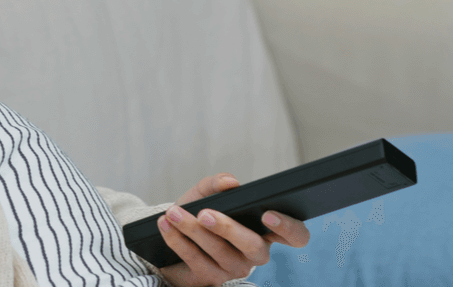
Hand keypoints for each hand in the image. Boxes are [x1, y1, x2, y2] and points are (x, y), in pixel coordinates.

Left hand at [157, 173, 309, 286]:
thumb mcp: (205, 194)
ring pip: (220, 252)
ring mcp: (234, 269)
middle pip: (254, 247)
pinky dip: (177, 240)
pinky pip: (196, 260)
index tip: (268, 213)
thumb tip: (230, 182)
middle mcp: (254, 253)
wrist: (170, 236)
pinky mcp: (211, 279)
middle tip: (204, 213)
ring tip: (174, 213)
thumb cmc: (198, 212)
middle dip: (228, 228)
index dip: (289, 228)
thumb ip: (217, 184)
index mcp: (264, 230)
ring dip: (193, 230)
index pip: (294, 236)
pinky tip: (166, 225)